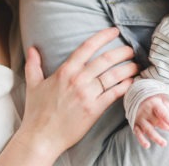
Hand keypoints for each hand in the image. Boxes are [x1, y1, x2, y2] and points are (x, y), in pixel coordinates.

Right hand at [0, 27, 137, 164]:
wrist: (41, 137)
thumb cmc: (37, 112)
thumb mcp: (33, 85)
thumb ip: (33, 65)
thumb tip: (32, 49)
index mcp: (65, 71)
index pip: (87, 47)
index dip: (103, 36)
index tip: (115, 31)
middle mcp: (78, 80)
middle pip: (105, 60)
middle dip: (122, 52)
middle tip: (131, 49)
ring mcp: (87, 95)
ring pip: (113, 76)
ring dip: (127, 68)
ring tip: (136, 65)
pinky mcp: (94, 109)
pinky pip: (114, 94)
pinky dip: (125, 86)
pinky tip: (132, 82)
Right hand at [133, 94, 168, 148]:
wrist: (135, 96)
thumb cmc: (153, 99)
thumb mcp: (162, 98)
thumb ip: (168, 107)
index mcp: (154, 103)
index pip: (163, 113)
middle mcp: (145, 111)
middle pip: (157, 122)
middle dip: (166, 127)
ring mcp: (139, 118)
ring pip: (148, 130)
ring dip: (156, 138)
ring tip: (164, 143)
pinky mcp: (134, 123)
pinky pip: (138, 133)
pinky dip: (142, 140)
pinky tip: (147, 145)